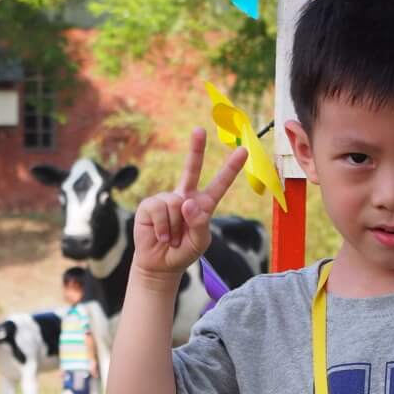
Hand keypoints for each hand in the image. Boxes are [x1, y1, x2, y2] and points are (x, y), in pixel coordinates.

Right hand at [132, 128, 246, 279]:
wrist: (160, 264)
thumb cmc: (184, 251)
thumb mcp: (200, 241)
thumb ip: (199, 223)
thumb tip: (186, 201)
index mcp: (204, 204)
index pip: (220, 183)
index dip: (231, 168)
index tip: (243, 151)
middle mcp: (185, 197)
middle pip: (192, 168)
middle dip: (196, 149)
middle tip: (200, 130)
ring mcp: (167, 199)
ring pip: (175, 204)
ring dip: (175, 227)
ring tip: (172, 238)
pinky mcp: (150, 205)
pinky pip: (159, 210)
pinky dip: (162, 227)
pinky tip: (161, 236)